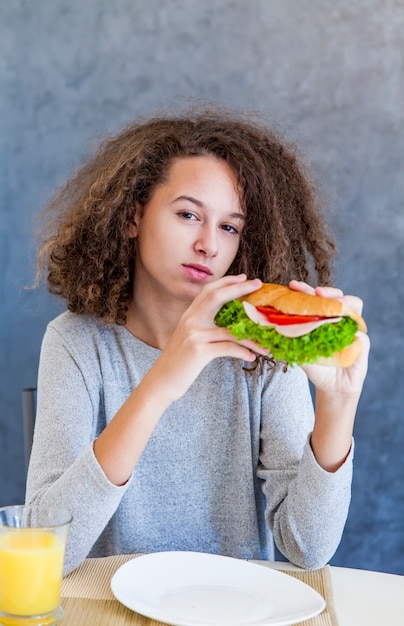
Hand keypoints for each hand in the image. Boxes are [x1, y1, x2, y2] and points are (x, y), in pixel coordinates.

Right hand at [149, 275, 268, 401]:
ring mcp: (194, 334)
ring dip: (252, 337)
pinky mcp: (199, 351)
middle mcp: (190, 321)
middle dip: (239, 288)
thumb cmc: (180, 362)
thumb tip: (228, 323)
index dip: (226, 281)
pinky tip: (251, 357)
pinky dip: (243, 352)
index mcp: (189, 315)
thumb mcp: (189, 337)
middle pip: (216, 296)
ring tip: (266, 342)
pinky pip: (228, 348)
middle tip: (257, 284)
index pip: (208, 290)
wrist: (162, 381)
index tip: (244, 278)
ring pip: (230, 330)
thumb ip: (203, 326)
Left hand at [288, 280, 369, 397]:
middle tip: (317, 293)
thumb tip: (273, 328)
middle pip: (336, 295)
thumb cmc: (316, 366)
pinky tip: (348, 332)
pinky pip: (361, 332)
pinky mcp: (363, 340)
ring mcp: (352, 326)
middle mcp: (338, 317)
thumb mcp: (299, 351)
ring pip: (354, 304)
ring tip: (334, 306)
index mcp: (322, 316)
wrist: (332, 386)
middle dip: (327, 291)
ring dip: (344, 302)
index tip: (293, 285)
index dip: (305, 290)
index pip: (315, 298)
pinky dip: (354, 330)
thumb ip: (291, 339)